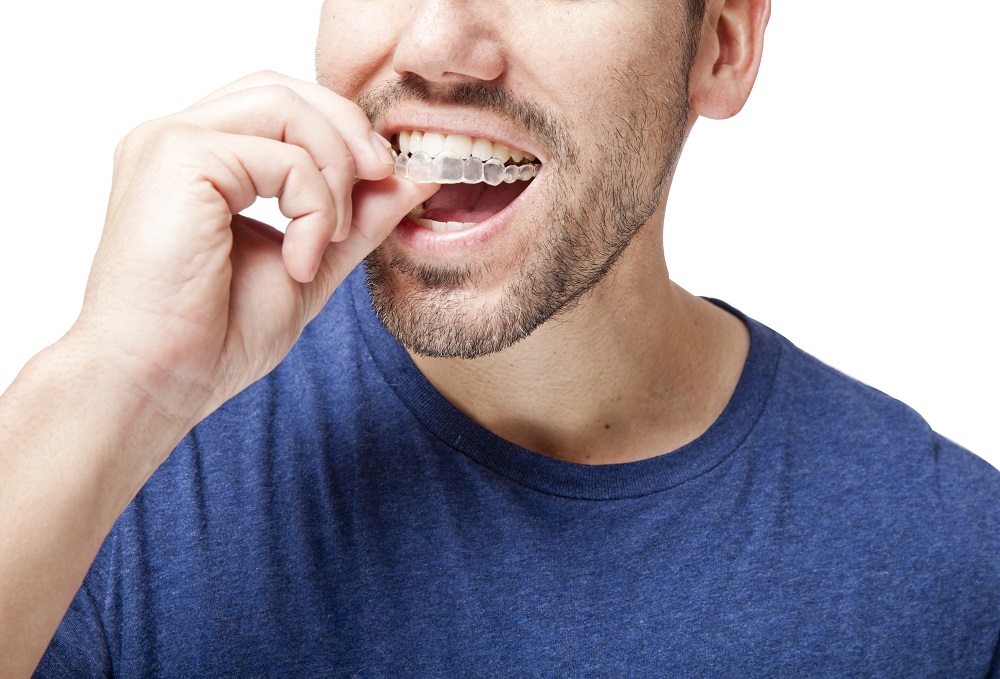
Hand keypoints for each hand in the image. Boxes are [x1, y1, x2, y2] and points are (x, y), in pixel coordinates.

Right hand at [70, 71, 434, 426]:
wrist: (157, 384)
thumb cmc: (213, 335)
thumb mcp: (310, 262)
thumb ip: (357, 217)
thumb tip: (414, 178)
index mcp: (201, 159)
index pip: (283, 105)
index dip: (343, 131)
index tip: (388, 178)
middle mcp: (181, 139)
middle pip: (286, 89)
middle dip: (350, 132)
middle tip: (385, 180)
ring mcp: (173, 142)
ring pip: (287, 106)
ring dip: (335, 169)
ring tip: (332, 238)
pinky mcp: (179, 158)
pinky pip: (282, 156)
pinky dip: (314, 206)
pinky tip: (301, 261)